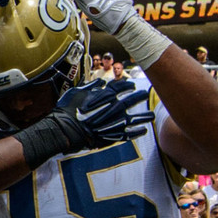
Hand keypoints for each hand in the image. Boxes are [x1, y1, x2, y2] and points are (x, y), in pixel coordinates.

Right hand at [18, 76, 146, 166]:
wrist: (65, 131)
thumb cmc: (67, 111)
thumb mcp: (76, 92)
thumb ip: (90, 86)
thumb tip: (100, 82)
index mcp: (104, 96)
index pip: (120, 87)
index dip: (127, 85)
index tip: (132, 85)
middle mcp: (112, 108)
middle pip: (130, 100)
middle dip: (139, 97)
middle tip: (145, 95)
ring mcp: (113, 122)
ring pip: (133, 118)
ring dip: (144, 117)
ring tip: (152, 116)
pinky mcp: (112, 136)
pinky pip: (128, 134)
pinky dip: (136, 132)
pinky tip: (143, 130)